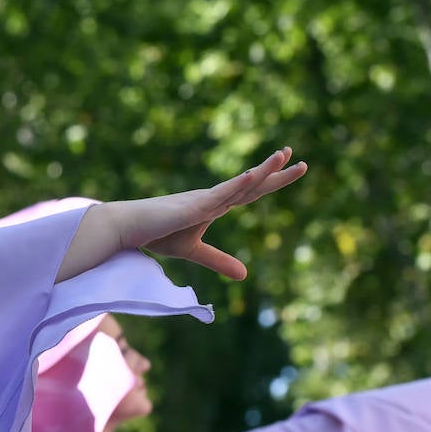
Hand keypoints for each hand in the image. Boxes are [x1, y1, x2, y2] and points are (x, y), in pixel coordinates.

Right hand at [115, 148, 306, 279]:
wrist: (128, 228)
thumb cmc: (157, 234)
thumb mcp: (194, 251)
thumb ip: (219, 261)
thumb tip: (245, 276)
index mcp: (215, 205)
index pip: (250, 191)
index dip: (272, 180)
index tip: (293, 165)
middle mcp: (213, 197)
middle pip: (252, 184)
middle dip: (277, 172)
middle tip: (302, 162)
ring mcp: (204, 199)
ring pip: (239, 184)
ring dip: (263, 170)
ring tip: (284, 155)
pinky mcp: (192, 206)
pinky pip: (219, 194)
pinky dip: (237, 185)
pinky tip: (254, 176)